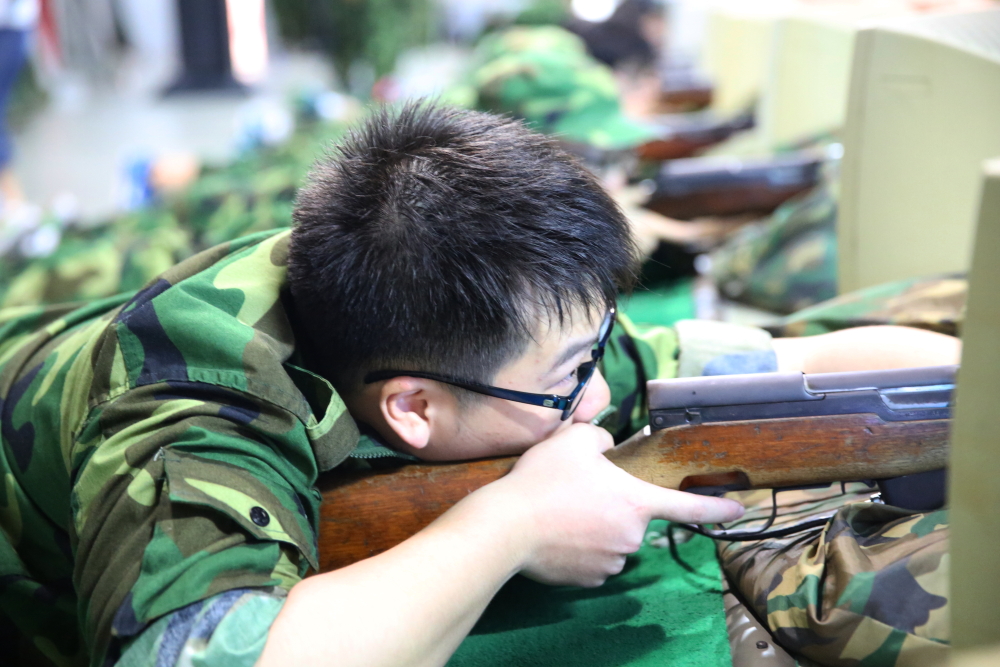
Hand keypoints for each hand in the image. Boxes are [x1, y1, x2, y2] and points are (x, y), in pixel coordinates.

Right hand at [479, 423, 743, 586]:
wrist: (506, 528)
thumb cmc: (544, 481)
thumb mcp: (574, 440)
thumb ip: (600, 436)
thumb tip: (604, 447)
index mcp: (636, 502)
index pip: (687, 505)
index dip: (716, 506)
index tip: (739, 508)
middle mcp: (631, 537)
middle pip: (631, 518)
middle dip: (611, 506)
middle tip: (576, 491)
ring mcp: (610, 562)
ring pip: (610, 539)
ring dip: (593, 527)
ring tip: (558, 512)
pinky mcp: (587, 580)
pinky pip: (591, 559)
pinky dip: (578, 548)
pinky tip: (554, 534)